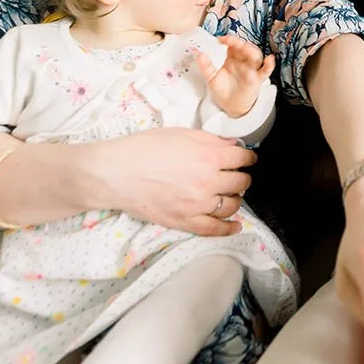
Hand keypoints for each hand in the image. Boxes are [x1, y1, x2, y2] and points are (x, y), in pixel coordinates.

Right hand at [95, 127, 255, 235]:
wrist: (115, 173)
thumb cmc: (144, 149)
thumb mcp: (181, 134)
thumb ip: (211, 140)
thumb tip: (232, 144)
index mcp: (209, 156)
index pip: (242, 158)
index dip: (247, 157)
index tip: (246, 158)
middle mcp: (208, 181)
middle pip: (241, 182)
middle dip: (241, 176)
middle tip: (236, 175)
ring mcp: (198, 204)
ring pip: (231, 205)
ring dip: (235, 199)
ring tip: (231, 194)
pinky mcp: (185, 221)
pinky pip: (214, 229)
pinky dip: (228, 229)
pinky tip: (235, 226)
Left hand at [197, 35, 275, 117]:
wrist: (230, 106)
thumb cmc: (223, 90)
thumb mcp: (211, 78)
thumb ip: (206, 67)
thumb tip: (200, 55)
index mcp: (232, 59)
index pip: (233, 45)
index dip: (229, 40)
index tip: (221, 39)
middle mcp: (243, 62)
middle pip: (245, 48)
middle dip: (239, 43)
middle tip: (231, 41)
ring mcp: (251, 70)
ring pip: (256, 56)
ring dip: (252, 51)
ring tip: (245, 48)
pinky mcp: (257, 79)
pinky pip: (266, 71)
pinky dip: (269, 65)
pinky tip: (269, 59)